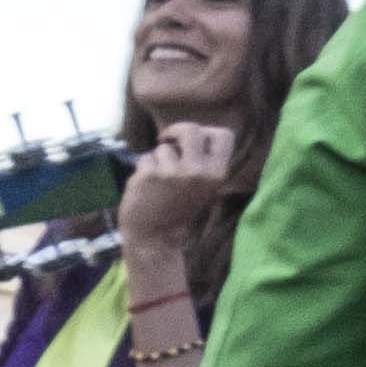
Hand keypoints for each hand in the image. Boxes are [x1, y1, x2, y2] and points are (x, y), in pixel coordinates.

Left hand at [118, 121, 243, 278]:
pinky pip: (144, 159)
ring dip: (156, 160)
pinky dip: (141, 170)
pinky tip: (144, 188)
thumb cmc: (178, 208)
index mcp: (217, 174)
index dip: (206, 130)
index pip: (223, 135)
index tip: (190, 139)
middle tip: (166, 139)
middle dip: (176, 130)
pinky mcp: (150, 175)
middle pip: (192, 129)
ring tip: (156, 181)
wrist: (154, 237)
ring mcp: (173, 173)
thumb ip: (203, 160)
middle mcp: (199, 171)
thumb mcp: (204, 185)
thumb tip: (190, 131)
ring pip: (162, 148)